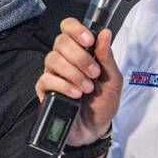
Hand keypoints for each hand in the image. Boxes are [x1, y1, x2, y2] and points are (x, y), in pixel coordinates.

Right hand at [35, 17, 121, 148]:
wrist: (95, 129)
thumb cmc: (102, 103)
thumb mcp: (112, 80)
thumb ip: (107, 57)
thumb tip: (104, 33)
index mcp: (79, 51)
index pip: (68, 28)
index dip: (76, 29)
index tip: (89, 41)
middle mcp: (63, 59)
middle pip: (60, 42)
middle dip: (80, 57)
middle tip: (94, 73)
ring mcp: (52, 74)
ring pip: (52, 59)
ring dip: (74, 73)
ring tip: (87, 88)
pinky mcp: (44, 91)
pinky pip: (46, 80)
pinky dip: (64, 85)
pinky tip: (75, 94)